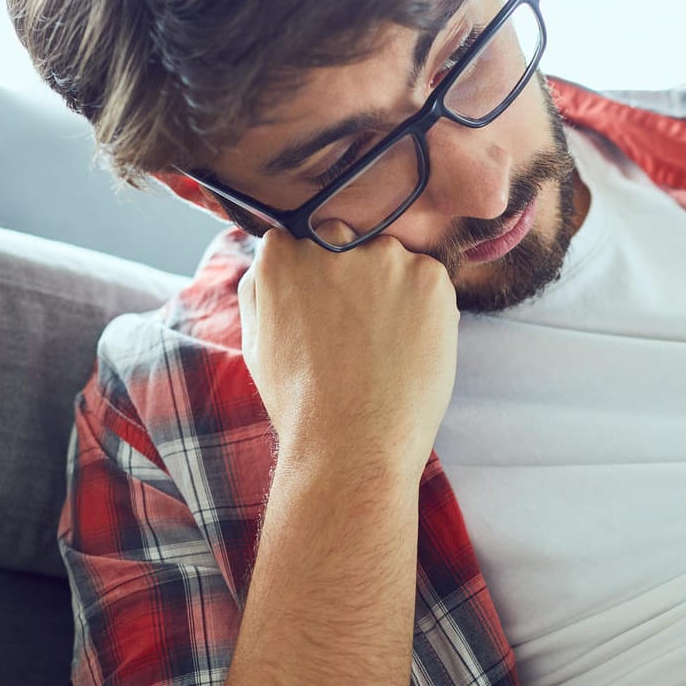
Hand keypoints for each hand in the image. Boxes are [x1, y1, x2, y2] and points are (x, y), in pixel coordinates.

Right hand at [237, 218, 458, 480]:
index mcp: (282, 255)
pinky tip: (409, 348)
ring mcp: (385, 257)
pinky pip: (429, 282)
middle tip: (358, 333)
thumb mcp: (256, 342)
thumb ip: (262, 288)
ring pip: (392, 261)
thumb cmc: (301, 403)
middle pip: (347, 242)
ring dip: (392, 290)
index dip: (318, 281)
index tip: (326, 312)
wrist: (354, 444)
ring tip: (385, 347)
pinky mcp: (429, 277)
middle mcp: (332, 243)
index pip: (302, 242)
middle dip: (353, 276)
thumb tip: (278, 253)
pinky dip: (425, 309)